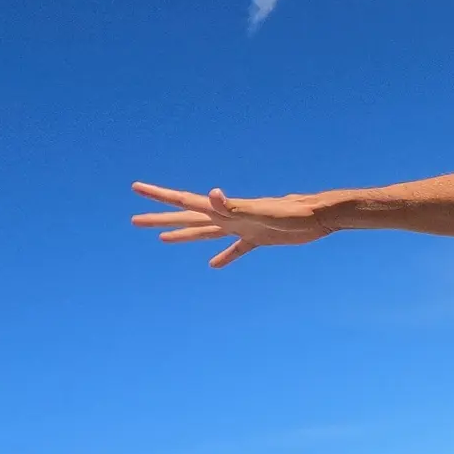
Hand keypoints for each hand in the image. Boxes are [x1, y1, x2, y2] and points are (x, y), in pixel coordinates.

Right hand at [129, 182, 332, 267]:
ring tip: (162, 238)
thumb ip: (234, 206)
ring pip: (205, 232)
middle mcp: (229, 217)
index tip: (136, 187)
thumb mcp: (260, 212)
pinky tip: (214, 265)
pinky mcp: (259, 239)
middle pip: (187, 218)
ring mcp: (242, 227)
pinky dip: (224, 256)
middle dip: (160, 218)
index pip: (185, 201)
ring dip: (183, 235)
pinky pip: (235, 249)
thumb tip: (212, 193)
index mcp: (224, 210)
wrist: (320, 216)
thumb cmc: (292, 213)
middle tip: (134, 220)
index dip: (159, 196)